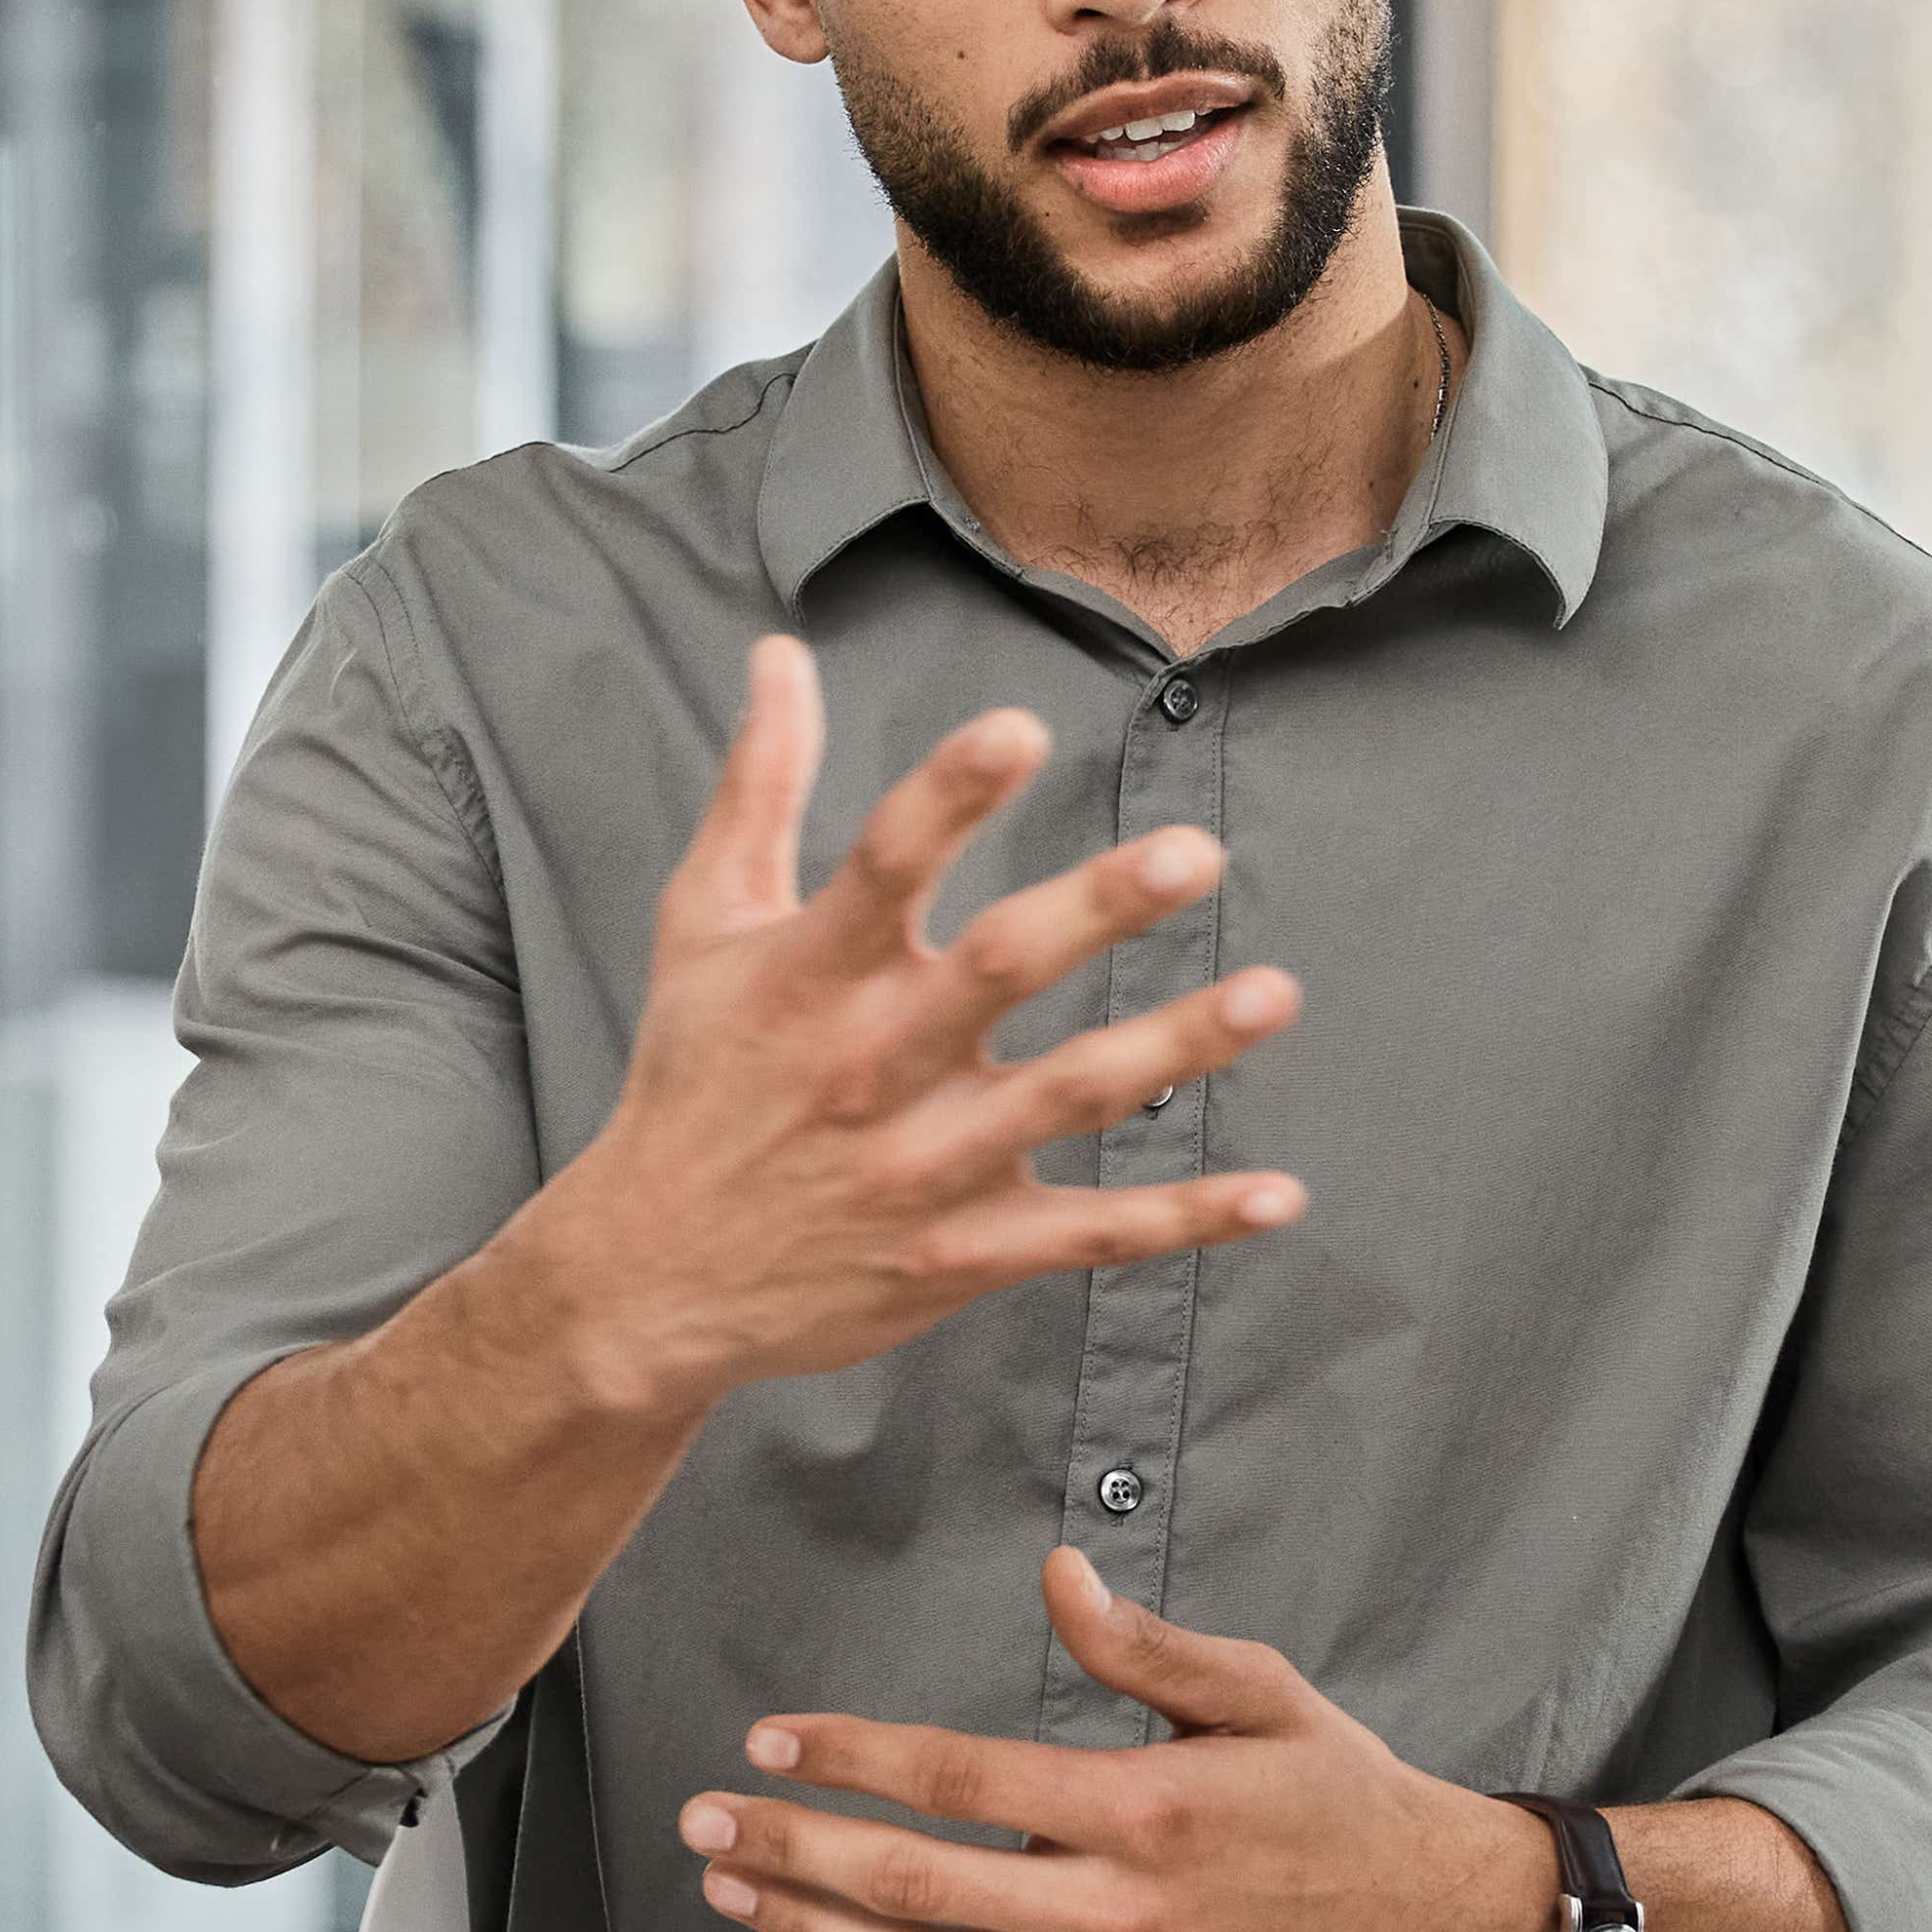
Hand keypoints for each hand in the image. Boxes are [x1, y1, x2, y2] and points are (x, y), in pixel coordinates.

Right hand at [487, 635, 1311, 1430]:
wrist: (653, 1278)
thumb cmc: (692, 1079)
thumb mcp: (704, 926)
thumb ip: (760, 787)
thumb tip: (782, 654)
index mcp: (811, 971)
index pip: (882, 865)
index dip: (948, 796)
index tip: (1019, 728)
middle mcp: (874, 1062)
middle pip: (998, 971)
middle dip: (1098, 911)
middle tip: (1193, 853)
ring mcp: (926, 1162)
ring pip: (1069, 1095)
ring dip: (1175, 1047)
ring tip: (1273, 992)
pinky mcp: (964, 1249)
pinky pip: (1090, 1233)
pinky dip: (1186, 1219)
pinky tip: (1279, 1194)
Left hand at [697, 1546, 1555, 1931]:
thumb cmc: (1346, 1803)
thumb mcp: (1263, 1696)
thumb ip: (1145, 1647)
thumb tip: (1057, 1576)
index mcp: (1147, 1814)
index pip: (956, 1780)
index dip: (847, 1758)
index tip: (771, 1740)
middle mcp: (1119, 1921)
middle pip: (911, 1885)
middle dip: (790, 1850)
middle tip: (703, 1823)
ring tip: (732, 1893)